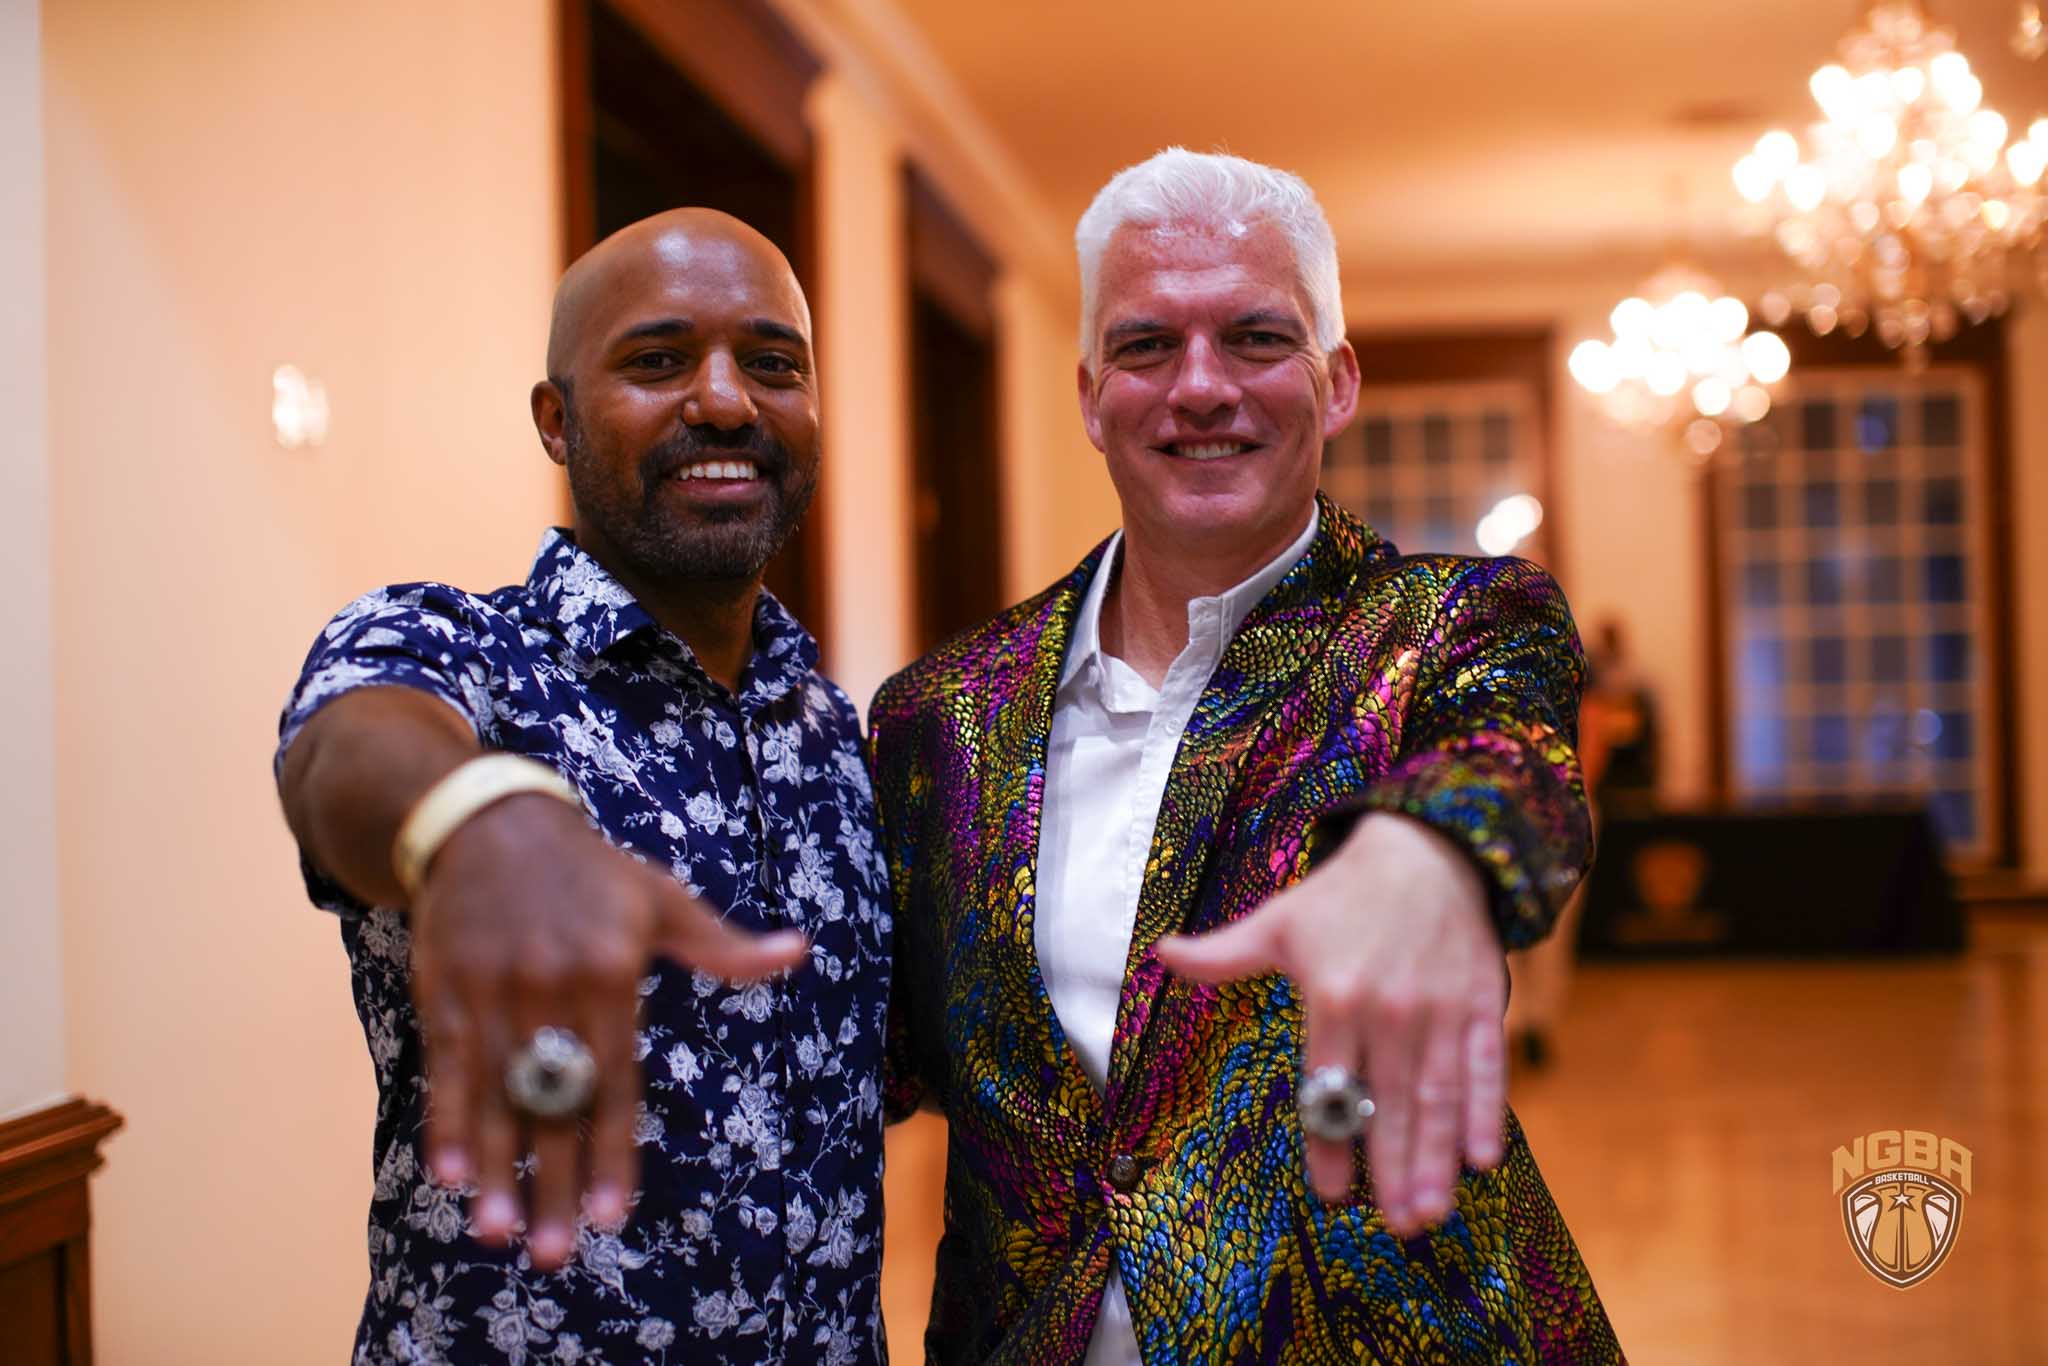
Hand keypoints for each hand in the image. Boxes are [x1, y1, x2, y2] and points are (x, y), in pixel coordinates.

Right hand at [406, 793, 806, 1268]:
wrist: (492, 823)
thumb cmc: (592, 871)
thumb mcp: (664, 899)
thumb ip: (723, 945)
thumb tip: (795, 952)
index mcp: (610, 970)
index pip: (616, 1080)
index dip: (611, 1150)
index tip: (612, 1215)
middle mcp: (551, 985)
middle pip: (556, 1100)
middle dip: (552, 1180)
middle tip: (556, 1251)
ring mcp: (493, 989)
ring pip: (496, 1093)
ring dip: (496, 1166)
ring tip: (498, 1232)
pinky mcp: (445, 989)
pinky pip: (445, 1066)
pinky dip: (446, 1120)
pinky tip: (452, 1172)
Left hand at [1155, 813, 1504, 1236]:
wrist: (1427, 850)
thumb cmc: (1343, 894)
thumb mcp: (1277, 921)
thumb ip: (1221, 954)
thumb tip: (1159, 955)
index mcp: (1334, 997)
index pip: (1328, 1084)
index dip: (1330, 1142)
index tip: (1331, 1192)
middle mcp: (1389, 1010)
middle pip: (1389, 1103)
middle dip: (1393, 1168)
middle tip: (1399, 1228)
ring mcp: (1441, 1011)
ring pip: (1437, 1096)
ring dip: (1436, 1159)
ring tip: (1430, 1212)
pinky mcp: (1482, 1005)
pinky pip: (1486, 1067)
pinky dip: (1485, 1112)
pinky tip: (1483, 1159)